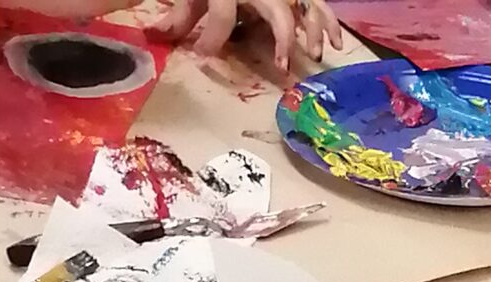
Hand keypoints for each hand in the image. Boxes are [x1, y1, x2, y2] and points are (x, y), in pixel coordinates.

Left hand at [145, 0, 340, 76]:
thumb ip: (179, 14)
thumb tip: (153, 37)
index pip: (222, 16)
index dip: (210, 39)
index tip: (201, 57)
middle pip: (279, 12)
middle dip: (284, 40)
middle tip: (283, 67)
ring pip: (306, 6)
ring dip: (315, 31)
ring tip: (317, 55)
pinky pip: (317, 3)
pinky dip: (329, 22)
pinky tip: (337, 44)